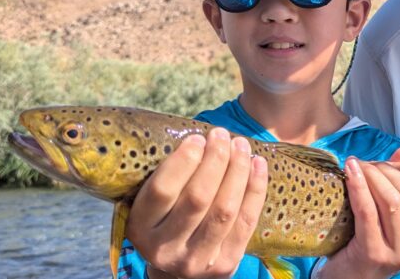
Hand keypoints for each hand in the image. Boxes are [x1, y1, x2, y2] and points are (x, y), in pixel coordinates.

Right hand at [125, 128, 267, 278]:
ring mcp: (198, 259)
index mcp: (142, 227)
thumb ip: (170, 178)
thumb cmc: (167, 223)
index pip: (163, 190)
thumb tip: (203, 139)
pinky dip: (255, 188)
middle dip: (215, 160)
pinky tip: (258, 164)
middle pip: (198, 197)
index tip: (198, 138)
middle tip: (222, 135)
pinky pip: (246, 220)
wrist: (178, 273)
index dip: (184, 160)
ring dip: (237, 170)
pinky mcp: (226, 263)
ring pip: (225, 208)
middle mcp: (167, 247)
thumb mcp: (153, 206)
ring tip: (241, 145)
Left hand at [318, 148, 399, 278]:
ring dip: (372, 176)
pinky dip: (359, 186)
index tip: (385, 162)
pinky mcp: (374, 254)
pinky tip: (349, 171)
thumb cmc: (363, 245)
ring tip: (356, 166)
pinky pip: (368, 211)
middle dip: (386, 170)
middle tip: (366, 163)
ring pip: (392, 201)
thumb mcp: (385, 216)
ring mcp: (399, 253)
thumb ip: (398, 183)